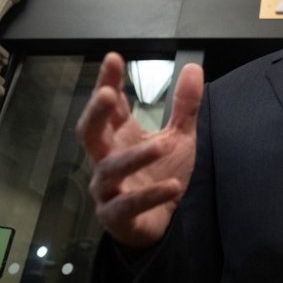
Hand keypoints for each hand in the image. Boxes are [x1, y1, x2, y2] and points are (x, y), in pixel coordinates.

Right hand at [76, 52, 203, 248]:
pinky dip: (150, 196)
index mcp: (118, 136)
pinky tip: (172, 186)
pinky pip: (128, 205)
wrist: (158, 223)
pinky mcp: (116, 215)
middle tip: (106, 94)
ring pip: (109, 170)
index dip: (107, 82)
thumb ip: (185, 105)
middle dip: (94, 113)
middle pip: (88, 133)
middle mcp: (106, 158)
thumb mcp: (179, 137)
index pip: (108, 106)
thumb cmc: (160, 174)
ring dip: (135, 157)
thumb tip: (194, 67)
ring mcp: (108, 188)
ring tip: (163, 146)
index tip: (113, 59)